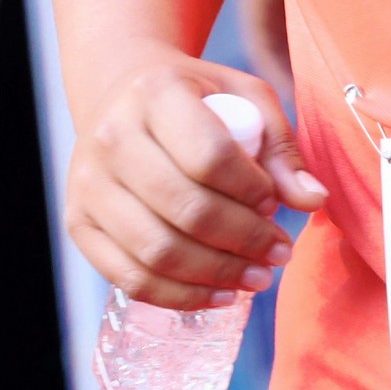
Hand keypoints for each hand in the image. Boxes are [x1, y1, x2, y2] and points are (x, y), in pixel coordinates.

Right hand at [64, 55, 327, 311]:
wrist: (121, 94)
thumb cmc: (197, 99)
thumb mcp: (247, 99)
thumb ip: (281, 148)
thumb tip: (312, 200)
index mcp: (154, 93)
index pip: (209, 156)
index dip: (252, 190)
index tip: (275, 203)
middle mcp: (110, 137)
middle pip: (185, 210)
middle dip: (244, 241)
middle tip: (279, 253)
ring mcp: (87, 184)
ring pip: (157, 251)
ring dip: (217, 274)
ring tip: (258, 278)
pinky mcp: (78, 223)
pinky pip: (129, 277)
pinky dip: (180, 296)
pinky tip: (219, 293)